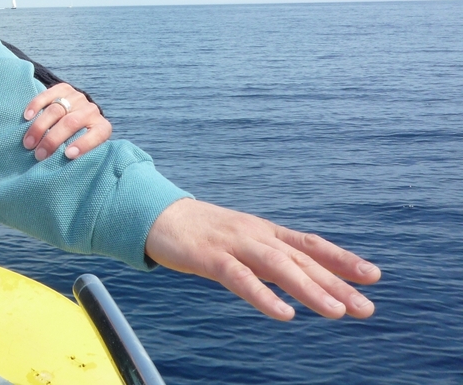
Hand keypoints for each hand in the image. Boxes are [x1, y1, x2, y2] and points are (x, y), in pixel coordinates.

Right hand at [22, 82, 111, 160]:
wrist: (79, 114)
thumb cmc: (79, 140)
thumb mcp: (86, 149)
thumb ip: (81, 156)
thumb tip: (66, 171)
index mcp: (101, 127)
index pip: (97, 134)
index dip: (84, 144)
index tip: (68, 155)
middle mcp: (91, 110)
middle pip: (70, 123)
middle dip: (52, 140)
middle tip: (39, 155)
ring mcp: (77, 97)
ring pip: (56, 110)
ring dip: (39, 127)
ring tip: (28, 143)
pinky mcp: (64, 88)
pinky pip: (47, 95)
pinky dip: (35, 106)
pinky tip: (27, 117)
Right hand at [145, 198, 380, 320]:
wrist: (155, 215)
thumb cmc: (199, 232)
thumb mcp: (239, 241)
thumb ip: (266, 257)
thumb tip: (299, 276)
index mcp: (263, 231)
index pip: (309, 244)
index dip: (341, 259)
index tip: (372, 276)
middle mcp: (254, 235)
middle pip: (301, 259)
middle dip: (336, 283)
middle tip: (366, 307)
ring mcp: (232, 244)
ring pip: (278, 266)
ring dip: (309, 289)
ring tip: (337, 312)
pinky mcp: (208, 256)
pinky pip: (240, 278)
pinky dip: (264, 296)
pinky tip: (284, 314)